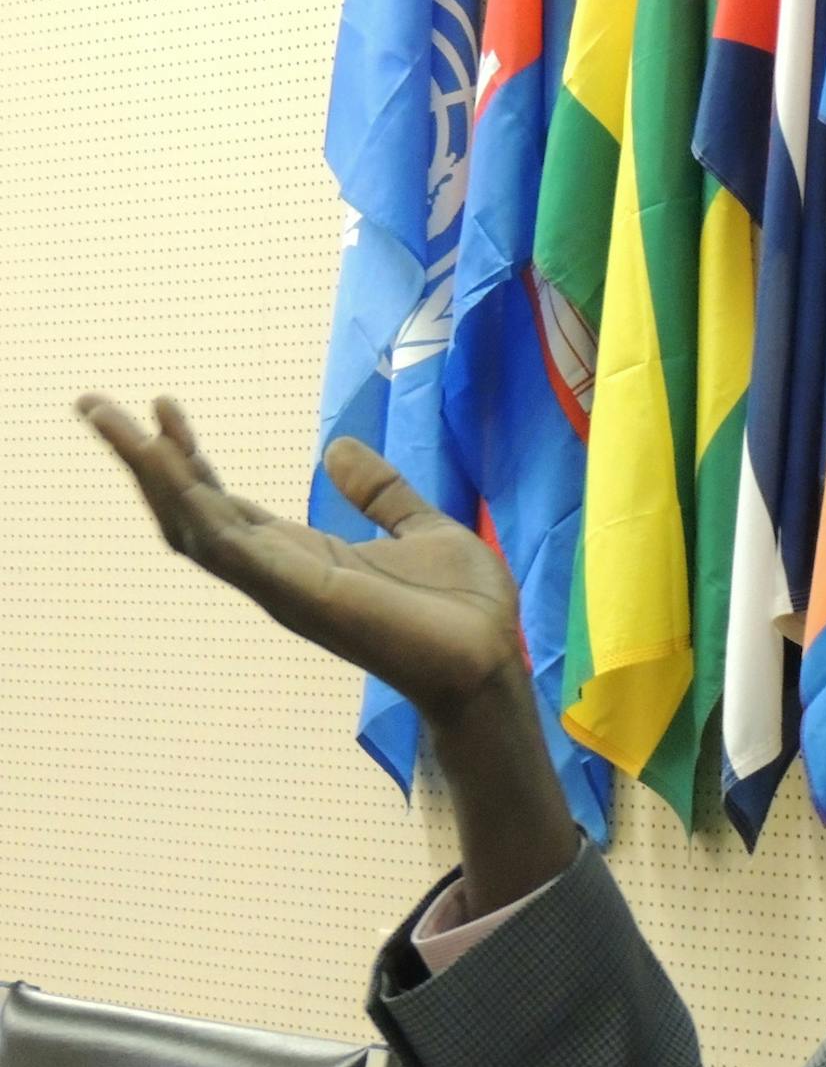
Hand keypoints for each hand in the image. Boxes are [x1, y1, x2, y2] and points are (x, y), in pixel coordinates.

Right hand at [80, 395, 580, 911]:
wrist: (490, 661)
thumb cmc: (464, 610)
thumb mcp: (424, 528)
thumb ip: (380, 492)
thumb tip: (336, 448)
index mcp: (304, 554)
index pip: (224, 504)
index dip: (187, 459)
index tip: (162, 407)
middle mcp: (280, 571)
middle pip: (188, 512)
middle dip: (141, 462)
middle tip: (93, 406)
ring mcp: (282, 585)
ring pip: (190, 525)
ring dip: (147, 473)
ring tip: (105, 419)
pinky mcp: (296, 593)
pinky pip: (227, 545)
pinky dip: (191, 503)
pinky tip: (162, 462)